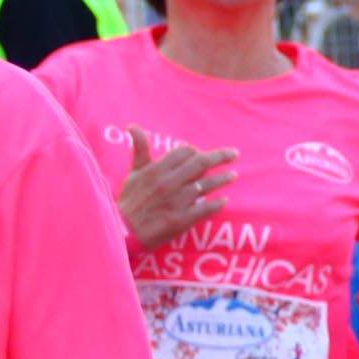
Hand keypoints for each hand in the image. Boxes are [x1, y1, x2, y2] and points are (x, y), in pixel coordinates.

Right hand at [118, 129, 235, 248]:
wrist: (124, 231)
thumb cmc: (130, 201)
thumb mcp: (133, 172)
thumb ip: (139, 149)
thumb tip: (132, 126)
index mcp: (157, 170)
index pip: (185, 152)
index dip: (196, 151)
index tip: (202, 154)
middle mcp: (169, 183)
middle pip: (201, 163)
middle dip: (220, 157)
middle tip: (234, 154)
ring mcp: (177, 201)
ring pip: (207, 185)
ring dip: (223, 179)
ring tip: (233, 175)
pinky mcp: (182, 219)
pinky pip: (206, 208)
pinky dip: (217, 204)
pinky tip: (224, 201)